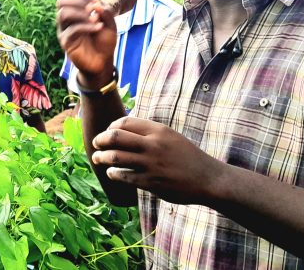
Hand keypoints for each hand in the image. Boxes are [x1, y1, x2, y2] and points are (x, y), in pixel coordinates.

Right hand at [56, 0, 116, 79]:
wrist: (103, 62)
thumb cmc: (104, 42)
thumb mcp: (110, 24)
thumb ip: (105, 12)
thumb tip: (96, 4)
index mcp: (75, 13)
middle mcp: (67, 21)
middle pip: (61, 3)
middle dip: (78, 1)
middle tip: (93, 6)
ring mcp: (64, 31)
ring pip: (63, 14)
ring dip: (81, 13)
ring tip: (96, 18)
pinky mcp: (66, 42)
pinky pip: (72, 30)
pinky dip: (87, 26)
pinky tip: (99, 27)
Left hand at [90, 116, 228, 204]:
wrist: (208, 179)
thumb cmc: (186, 157)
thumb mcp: (170, 137)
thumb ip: (149, 133)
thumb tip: (122, 129)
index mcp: (158, 130)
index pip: (124, 122)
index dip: (110, 127)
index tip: (108, 133)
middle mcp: (153, 144)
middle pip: (115, 136)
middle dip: (100, 140)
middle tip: (95, 144)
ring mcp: (151, 164)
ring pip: (115, 157)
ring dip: (101, 157)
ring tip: (98, 158)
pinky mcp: (150, 182)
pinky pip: (123, 176)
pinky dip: (113, 173)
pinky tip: (112, 173)